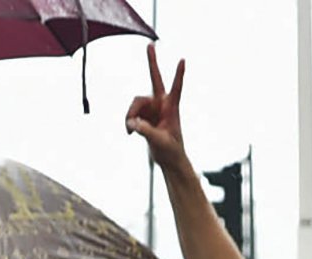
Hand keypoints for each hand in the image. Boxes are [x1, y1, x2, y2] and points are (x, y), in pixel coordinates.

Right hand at [125, 47, 186, 172]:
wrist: (168, 160)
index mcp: (172, 108)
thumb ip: (146, 131)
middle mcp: (162, 104)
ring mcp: (152, 108)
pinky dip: (129, 122)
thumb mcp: (160, 142)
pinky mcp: (143, 115)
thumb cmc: (171, 152)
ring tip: (130, 130)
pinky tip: (130, 132)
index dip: (179, 75)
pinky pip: (131, 113)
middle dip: (152, 62)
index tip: (183, 60)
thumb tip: (132, 123)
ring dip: (130, 114)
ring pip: (135, 103)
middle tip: (150, 45)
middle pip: (154, 79)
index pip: (176, 88)